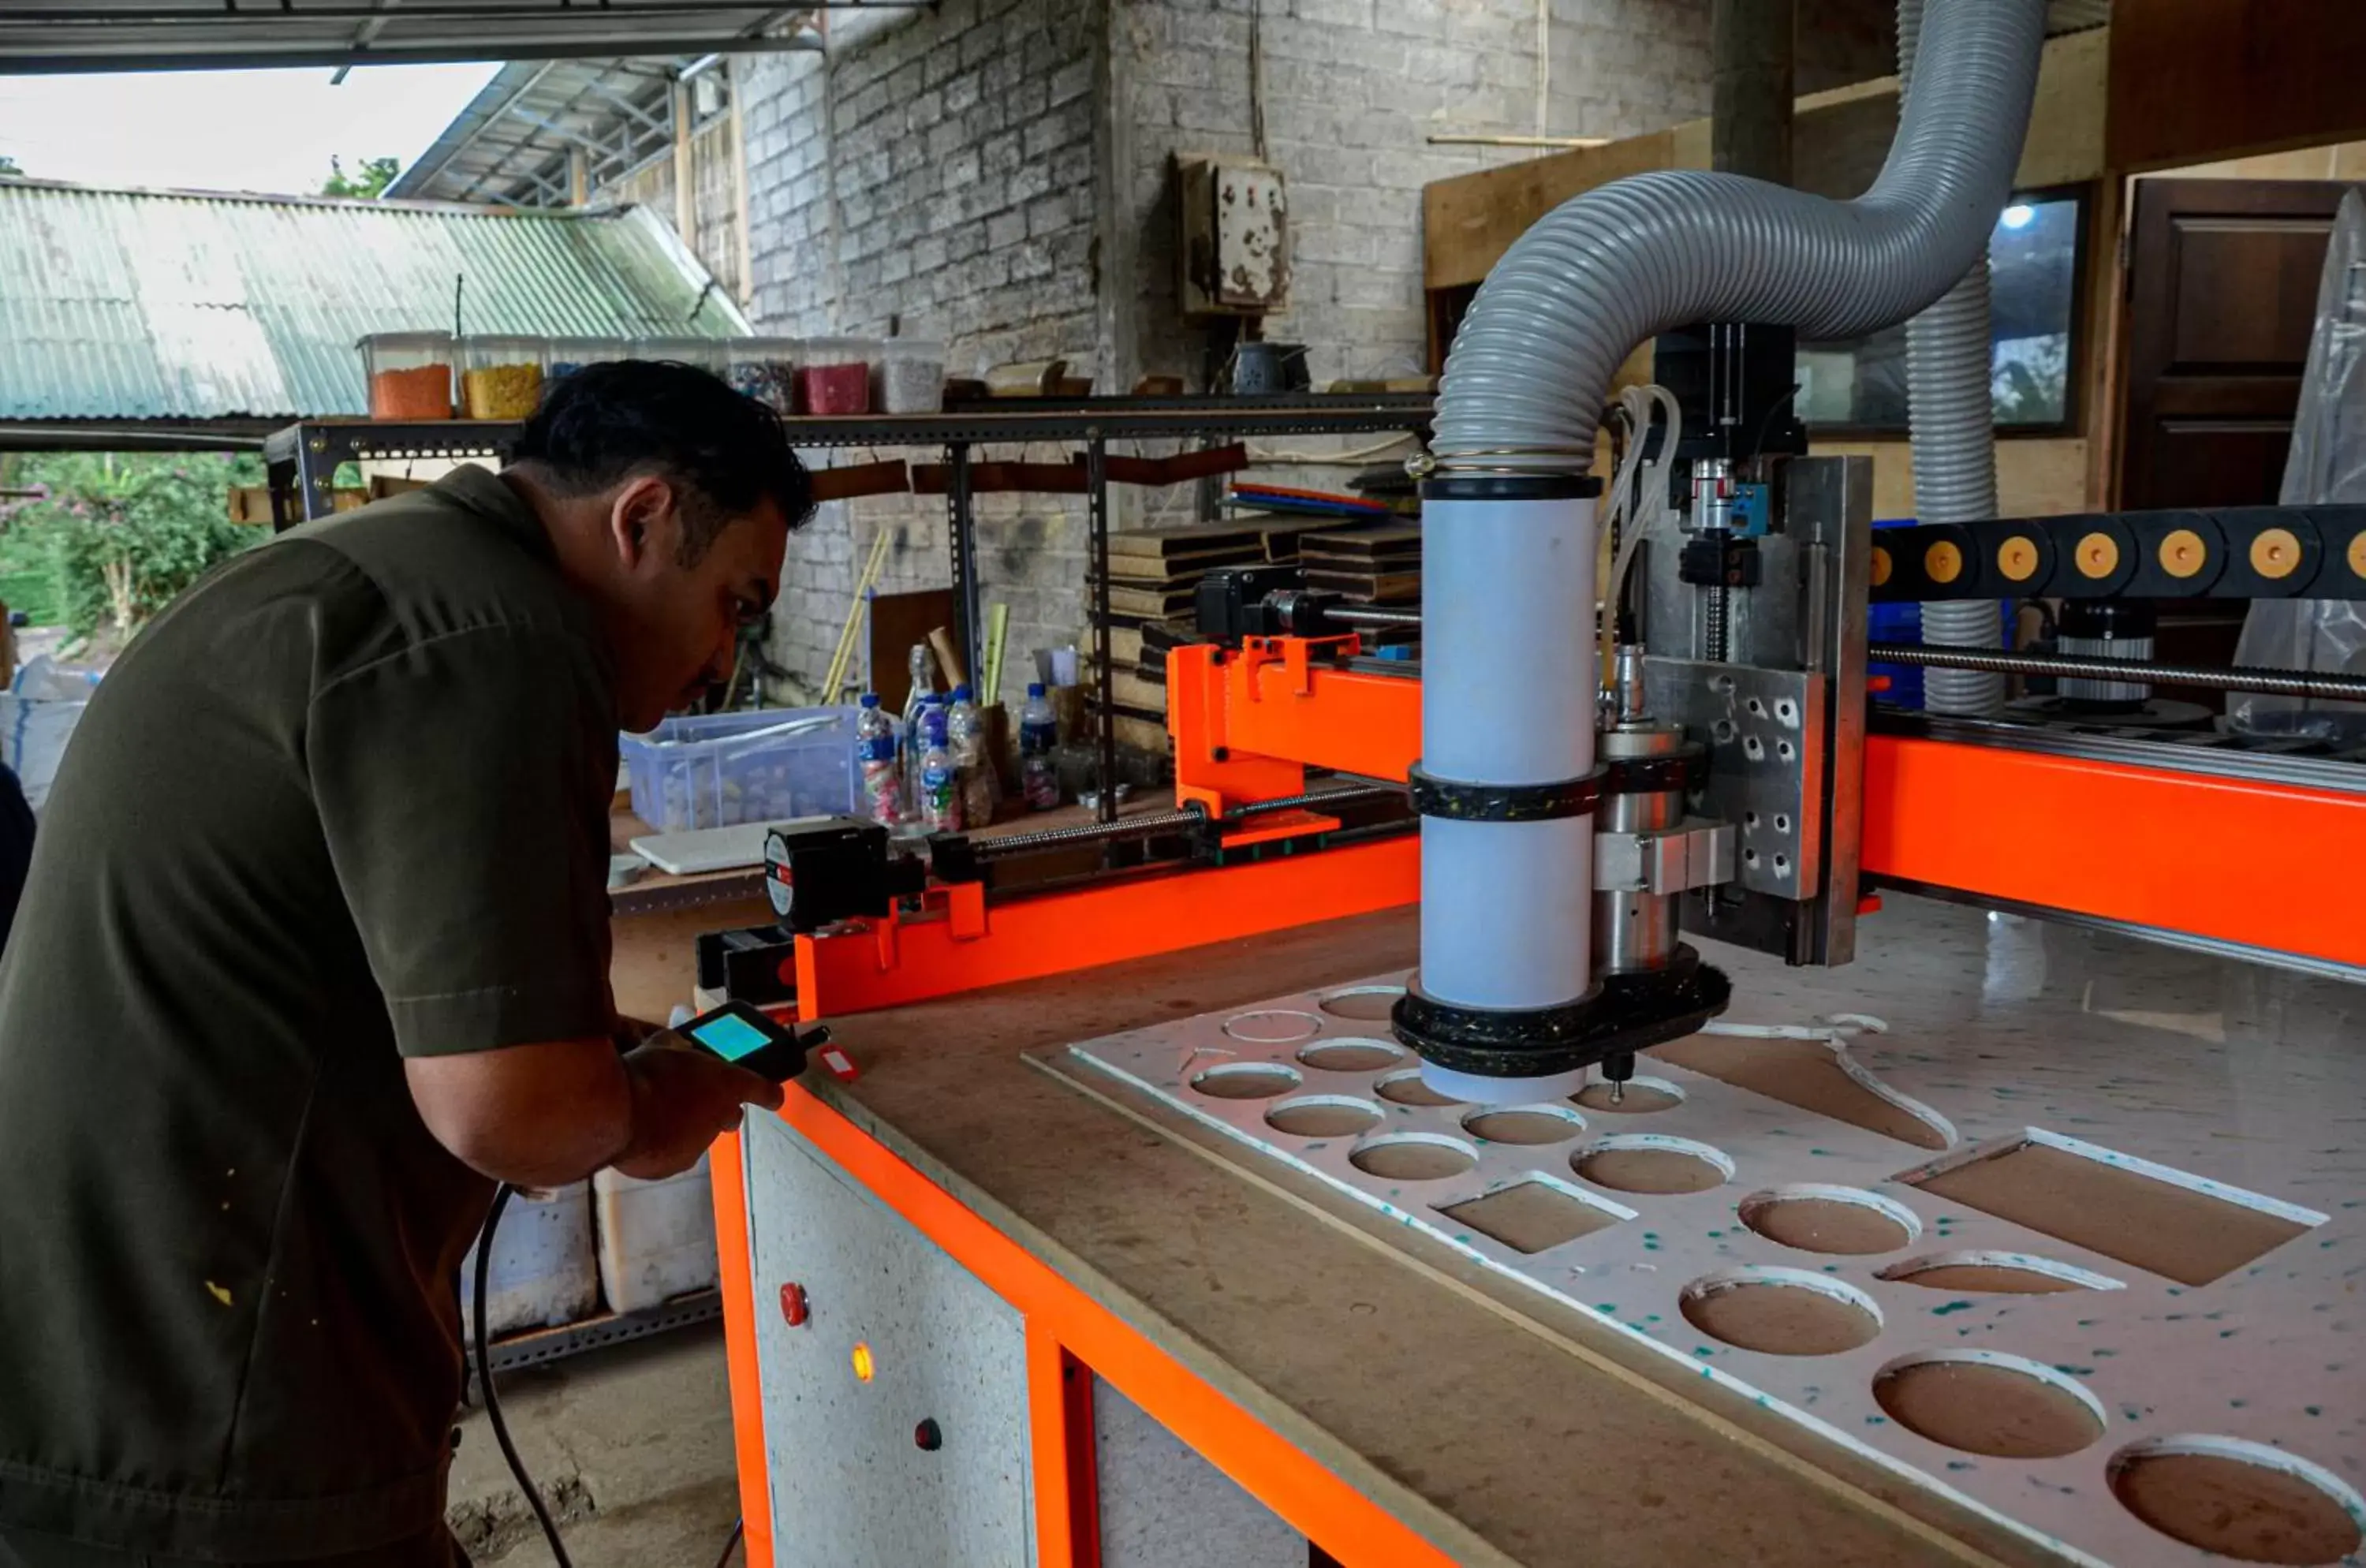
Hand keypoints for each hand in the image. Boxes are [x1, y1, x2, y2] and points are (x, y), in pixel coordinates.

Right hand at [611, 1039, 785, 1179]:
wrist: (616, 1115)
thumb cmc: (642, 1074)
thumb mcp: (661, 1047)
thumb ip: (676, 1046)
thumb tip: (675, 1043)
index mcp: (727, 1084)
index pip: (762, 1090)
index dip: (768, 1093)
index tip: (773, 1097)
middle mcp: (721, 1118)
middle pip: (729, 1117)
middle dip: (717, 1110)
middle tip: (696, 1099)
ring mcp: (699, 1145)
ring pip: (699, 1136)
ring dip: (685, 1127)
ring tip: (657, 1114)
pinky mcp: (674, 1165)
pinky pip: (673, 1154)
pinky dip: (662, 1146)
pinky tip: (643, 1133)